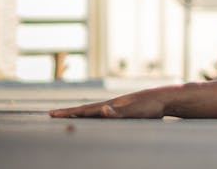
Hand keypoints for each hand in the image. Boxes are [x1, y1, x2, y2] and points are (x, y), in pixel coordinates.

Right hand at [50, 87, 165, 118]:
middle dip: (68, 113)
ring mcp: (116, 106)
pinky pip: (103, 115)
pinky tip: (94, 118)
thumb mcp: (134, 112)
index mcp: (109, 106)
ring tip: (68, 116)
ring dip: (79, 114)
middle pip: (85, 109)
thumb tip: (102, 110)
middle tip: (52, 114)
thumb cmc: (149, 107)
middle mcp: (110, 105)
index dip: (68, 113)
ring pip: (93, 111)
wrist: (164, 98)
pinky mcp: (123, 110)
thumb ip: (118, 113)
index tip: (51, 114)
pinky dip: (93, 116)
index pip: (83, 110)